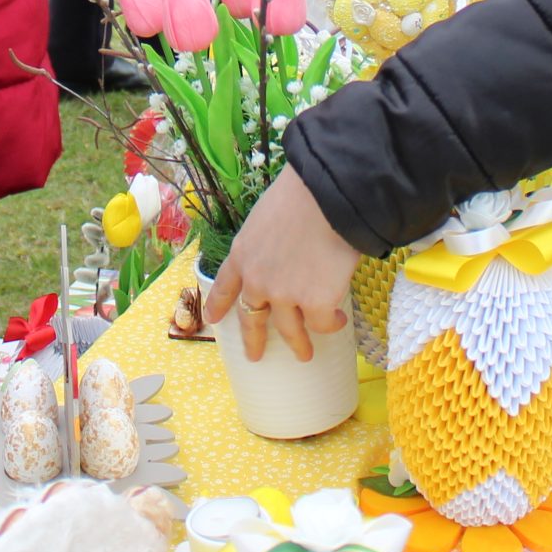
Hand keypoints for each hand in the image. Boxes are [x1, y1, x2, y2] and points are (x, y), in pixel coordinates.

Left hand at [202, 167, 359, 361]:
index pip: (224, 286)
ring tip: (304, 354)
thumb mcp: (265, 218)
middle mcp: (257, 281)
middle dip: (253, 340)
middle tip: (255, 355)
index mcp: (241, 255)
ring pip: (289, 330)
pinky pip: (322, 324)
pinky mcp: (316, 305)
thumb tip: (284, 256)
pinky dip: (331, 325)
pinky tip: (339, 321)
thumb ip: (266, 245)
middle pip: (251, 318)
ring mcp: (285, 296)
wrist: (326, 197)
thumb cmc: (299, 196)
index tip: (212, 319)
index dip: (218, 305)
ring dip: (298, 344)